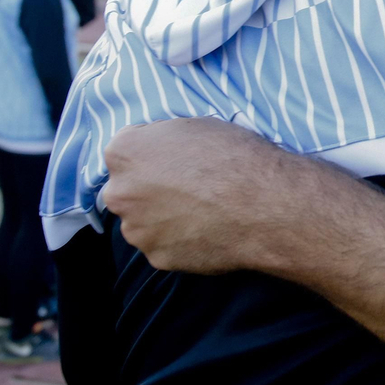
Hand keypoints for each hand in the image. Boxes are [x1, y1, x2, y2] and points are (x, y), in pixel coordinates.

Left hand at [103, 118, 311, 273]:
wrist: (265, 204)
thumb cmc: (235, 157)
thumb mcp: (196, 125)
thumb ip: (163, 140)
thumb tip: (161, 152)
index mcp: (124, 153)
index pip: (126, 150)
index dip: (154, 153)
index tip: (178, 159)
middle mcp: (120, 193)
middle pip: (128, 190)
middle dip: (150, 189)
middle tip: (189, 188)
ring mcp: (136, 230)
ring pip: (144, 222)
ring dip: (163, 218)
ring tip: (203, 211)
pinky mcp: (157, 258)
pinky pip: (165, 246)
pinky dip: (181, 241)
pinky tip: (208, 230)